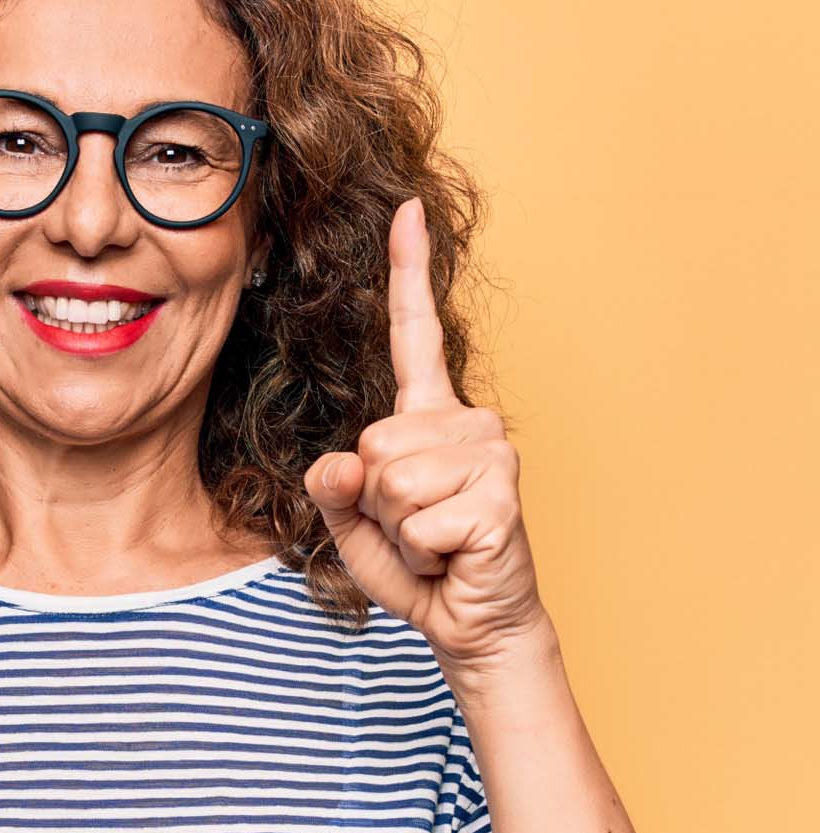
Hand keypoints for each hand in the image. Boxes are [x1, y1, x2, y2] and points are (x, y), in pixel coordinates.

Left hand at [304, 198, 551, 684]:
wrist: (470, 623)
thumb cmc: (414, 563)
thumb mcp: (350, 518)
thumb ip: (332, 483)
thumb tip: (350, 462)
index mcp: (427, 415)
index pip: (415, 333)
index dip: (407, 272)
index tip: (406, 210)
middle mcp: (467, 421)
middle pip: (372, 442)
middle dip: (374, 501)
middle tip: (411, 525)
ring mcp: (491, 454)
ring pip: (391, 481)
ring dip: (397, 527)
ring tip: (431, 540)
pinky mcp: (500, 497)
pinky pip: (418, 519)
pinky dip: (420, 551)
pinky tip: (450, 556)